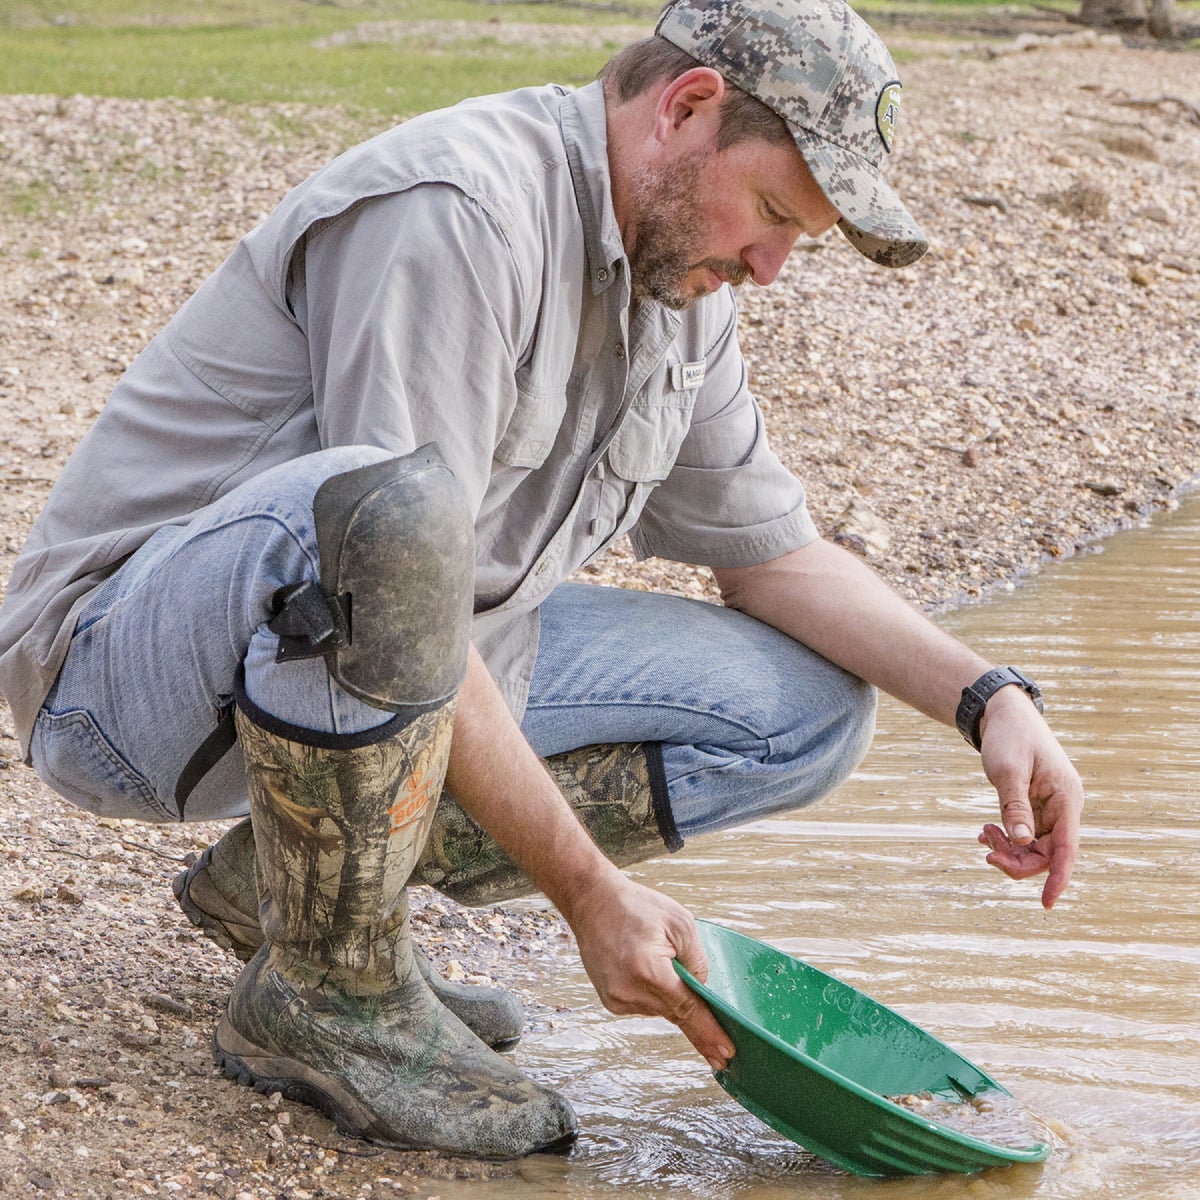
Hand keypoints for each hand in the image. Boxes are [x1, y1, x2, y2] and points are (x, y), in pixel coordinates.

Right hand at [561, 871, 734, 1072]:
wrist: (592, 901)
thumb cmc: (635, 906)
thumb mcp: (680, 922)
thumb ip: (697, 960)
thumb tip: (703, 989)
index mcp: (649, 970)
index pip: (687, 1009)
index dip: (709, 1032)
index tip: (726, 1053)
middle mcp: (629, 991)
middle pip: (675, 1014)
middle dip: (699, 1029)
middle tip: (722, 1055)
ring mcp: (617, 999)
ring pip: (661, 1009)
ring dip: (672, 999)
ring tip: (662, 965)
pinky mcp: (610, 1001)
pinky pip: (645, 1005)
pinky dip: (655, 994)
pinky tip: (648, 971)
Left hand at [976, 685, 1082, 907]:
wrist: (1003, 713)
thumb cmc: (1010, 736)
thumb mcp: (1009, 771)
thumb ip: (1014, 807)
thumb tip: (1021, 843)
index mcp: (1066, 799)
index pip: (1067, 849)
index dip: (1058, 878)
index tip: (1046, 904)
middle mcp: (1063, 808)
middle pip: (1046, 853)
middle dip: (1016, 860)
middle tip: (986, 850)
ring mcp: (1050, 809)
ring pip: (1033, 847)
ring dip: (1008, 849)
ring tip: (983, 835)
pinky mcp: (1035, 808)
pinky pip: (1024, 835)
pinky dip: (1006, 838)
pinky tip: (986, 832)